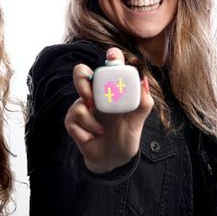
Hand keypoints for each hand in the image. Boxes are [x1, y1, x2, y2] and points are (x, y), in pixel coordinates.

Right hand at [64, 47, 153, 172]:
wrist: (113, 159)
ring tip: (102, 131)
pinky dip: (86, 133)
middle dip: (82, 82)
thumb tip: (144, 81)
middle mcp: (95, 93)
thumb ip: (143, 103)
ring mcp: (82, 105)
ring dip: (91, 123)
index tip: (113, 56)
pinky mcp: (72, 120)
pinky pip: (74, 121)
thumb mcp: (137, 122)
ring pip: (78, 105)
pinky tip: (93, 137)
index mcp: (112, 90)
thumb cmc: (126, 136)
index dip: (111, 56)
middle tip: (90, 98)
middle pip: (80, 73)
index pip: (110, 66)